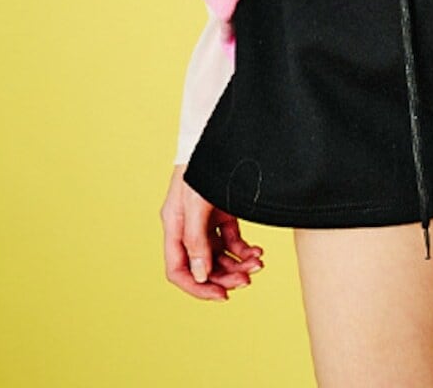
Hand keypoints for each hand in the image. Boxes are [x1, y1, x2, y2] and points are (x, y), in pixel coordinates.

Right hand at [161, 163, 263, 300]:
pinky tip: (257, 251)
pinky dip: (244, 249)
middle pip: (203, 265)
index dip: (197, 287)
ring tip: (258, 264)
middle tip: (247, 280)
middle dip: (225, 276)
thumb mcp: (196, 203)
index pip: (178, 270)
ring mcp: (205, 220)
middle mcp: (188, 227)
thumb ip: (196, 239)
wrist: (217, 136)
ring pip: (220, 255)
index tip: (221, 296)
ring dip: (237, 264)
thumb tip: (201, 275)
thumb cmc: (202, 166)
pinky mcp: (222, 212)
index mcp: (174, 227)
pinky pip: (232, 240)